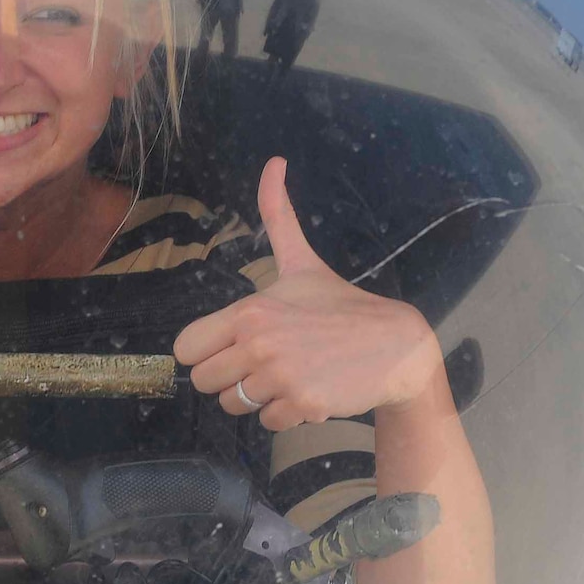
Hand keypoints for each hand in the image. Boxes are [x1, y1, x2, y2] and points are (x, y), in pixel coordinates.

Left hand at [174, 158, 441, 430]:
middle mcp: (260, 344)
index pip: (187, 348)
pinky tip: (308, 390)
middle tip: (263, 364)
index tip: (232, 347)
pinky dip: (285, 415)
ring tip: (288, 375)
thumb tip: (273, 161)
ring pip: (234, 405)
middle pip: (204, 382)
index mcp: (250, 310)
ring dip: (257, 397)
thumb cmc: (340, 306)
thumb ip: (277, 216)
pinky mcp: (303, 406)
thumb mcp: (301, 262)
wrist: (396, 346)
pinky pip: (267, 423)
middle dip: (229, 378)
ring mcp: (281, 377)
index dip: (206, 352)